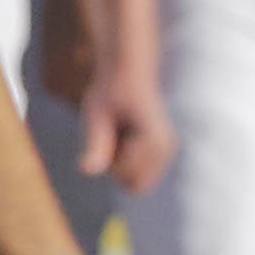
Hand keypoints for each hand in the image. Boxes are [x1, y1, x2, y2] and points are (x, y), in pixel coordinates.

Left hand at [76, 61, 175, 193]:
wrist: (129, 69)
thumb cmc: (110, 89)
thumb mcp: (97, 114)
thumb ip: (95, 143)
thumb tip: (87, 172)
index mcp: (156, 142)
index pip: (128, 180)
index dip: (110, 164)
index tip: (110, 134)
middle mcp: (167, 149)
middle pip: (134, 184)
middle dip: (117, 166)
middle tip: (113, 133)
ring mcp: (167, 151)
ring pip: (136, 180)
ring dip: (122, 162)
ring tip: (120, 131)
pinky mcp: (162, 151)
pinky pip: (137, 173)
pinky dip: (127, 159)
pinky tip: (126, 134)